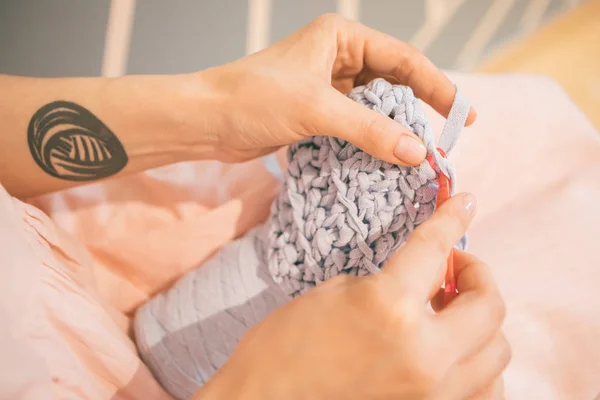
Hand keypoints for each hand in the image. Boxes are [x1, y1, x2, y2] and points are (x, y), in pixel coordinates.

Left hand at [193, 14, 475, 164]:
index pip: (404, 61)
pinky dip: (373, 140)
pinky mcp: (318, 111)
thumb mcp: (317, 109)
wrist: (207, 120)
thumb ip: (370, 130)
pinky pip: (357, 124)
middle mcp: (338, 57)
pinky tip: (389, 157)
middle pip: (394, 82)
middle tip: (449, 138)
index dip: (438, 87)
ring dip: (397, 129)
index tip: (464, 115)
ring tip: (423, 153)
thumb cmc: (253, 98)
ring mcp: (328, 85)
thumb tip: (418, 153)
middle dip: (421, 109)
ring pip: (376, 106)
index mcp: (342, 38)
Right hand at [194, 193, 509, 399]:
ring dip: (482, 320)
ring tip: (452, 309)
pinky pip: (485, 388)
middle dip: (477, 274)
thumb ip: (392, 281)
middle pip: (489, 305)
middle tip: (453, 266)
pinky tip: (454, 349)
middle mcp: (424, 354)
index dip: (450, 219)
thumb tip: (429, 275)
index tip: (463, 202)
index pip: (435, 249)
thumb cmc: (284, 344)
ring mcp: (433, 393)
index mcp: (389, 308)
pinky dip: (479, 362)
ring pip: (498, 350)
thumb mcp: (335, 293)